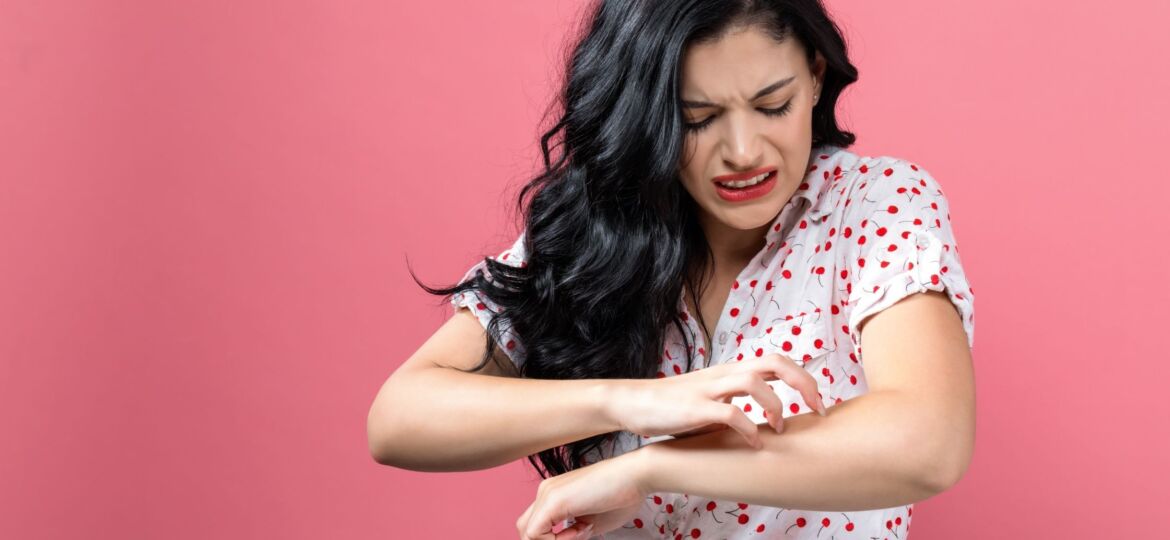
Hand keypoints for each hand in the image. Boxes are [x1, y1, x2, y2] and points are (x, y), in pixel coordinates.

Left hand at [516, 451, 647, 538]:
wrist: (637, 474)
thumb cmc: (622, 495)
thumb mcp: (591, 522)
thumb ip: (573, 533)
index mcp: (554, 494)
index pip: (537, 526)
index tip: (582, 533)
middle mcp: (546, 491)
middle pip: (526, 529)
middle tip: (577, 536)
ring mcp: (547, 494)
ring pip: (526, 533)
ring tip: (581, 532)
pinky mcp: (553, 500)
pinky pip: (534, 534)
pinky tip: (579, 530)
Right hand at [609, 353, 824, 447]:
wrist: (635, 403)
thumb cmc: (675, 405)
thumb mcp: (713, 398)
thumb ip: (739, 401)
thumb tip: (768, 419)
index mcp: (732, 371)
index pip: (777, 360)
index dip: (804, 379)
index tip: (818, 404)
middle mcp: (724, 374)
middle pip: (774, 362)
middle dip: (803, 384)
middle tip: (817, 410)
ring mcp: (710, 389)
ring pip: (754, 382)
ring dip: (775, 405)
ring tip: (779, 428)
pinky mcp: (695, 408)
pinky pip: (730, 413)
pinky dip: (749, 429)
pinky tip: (755, 444)